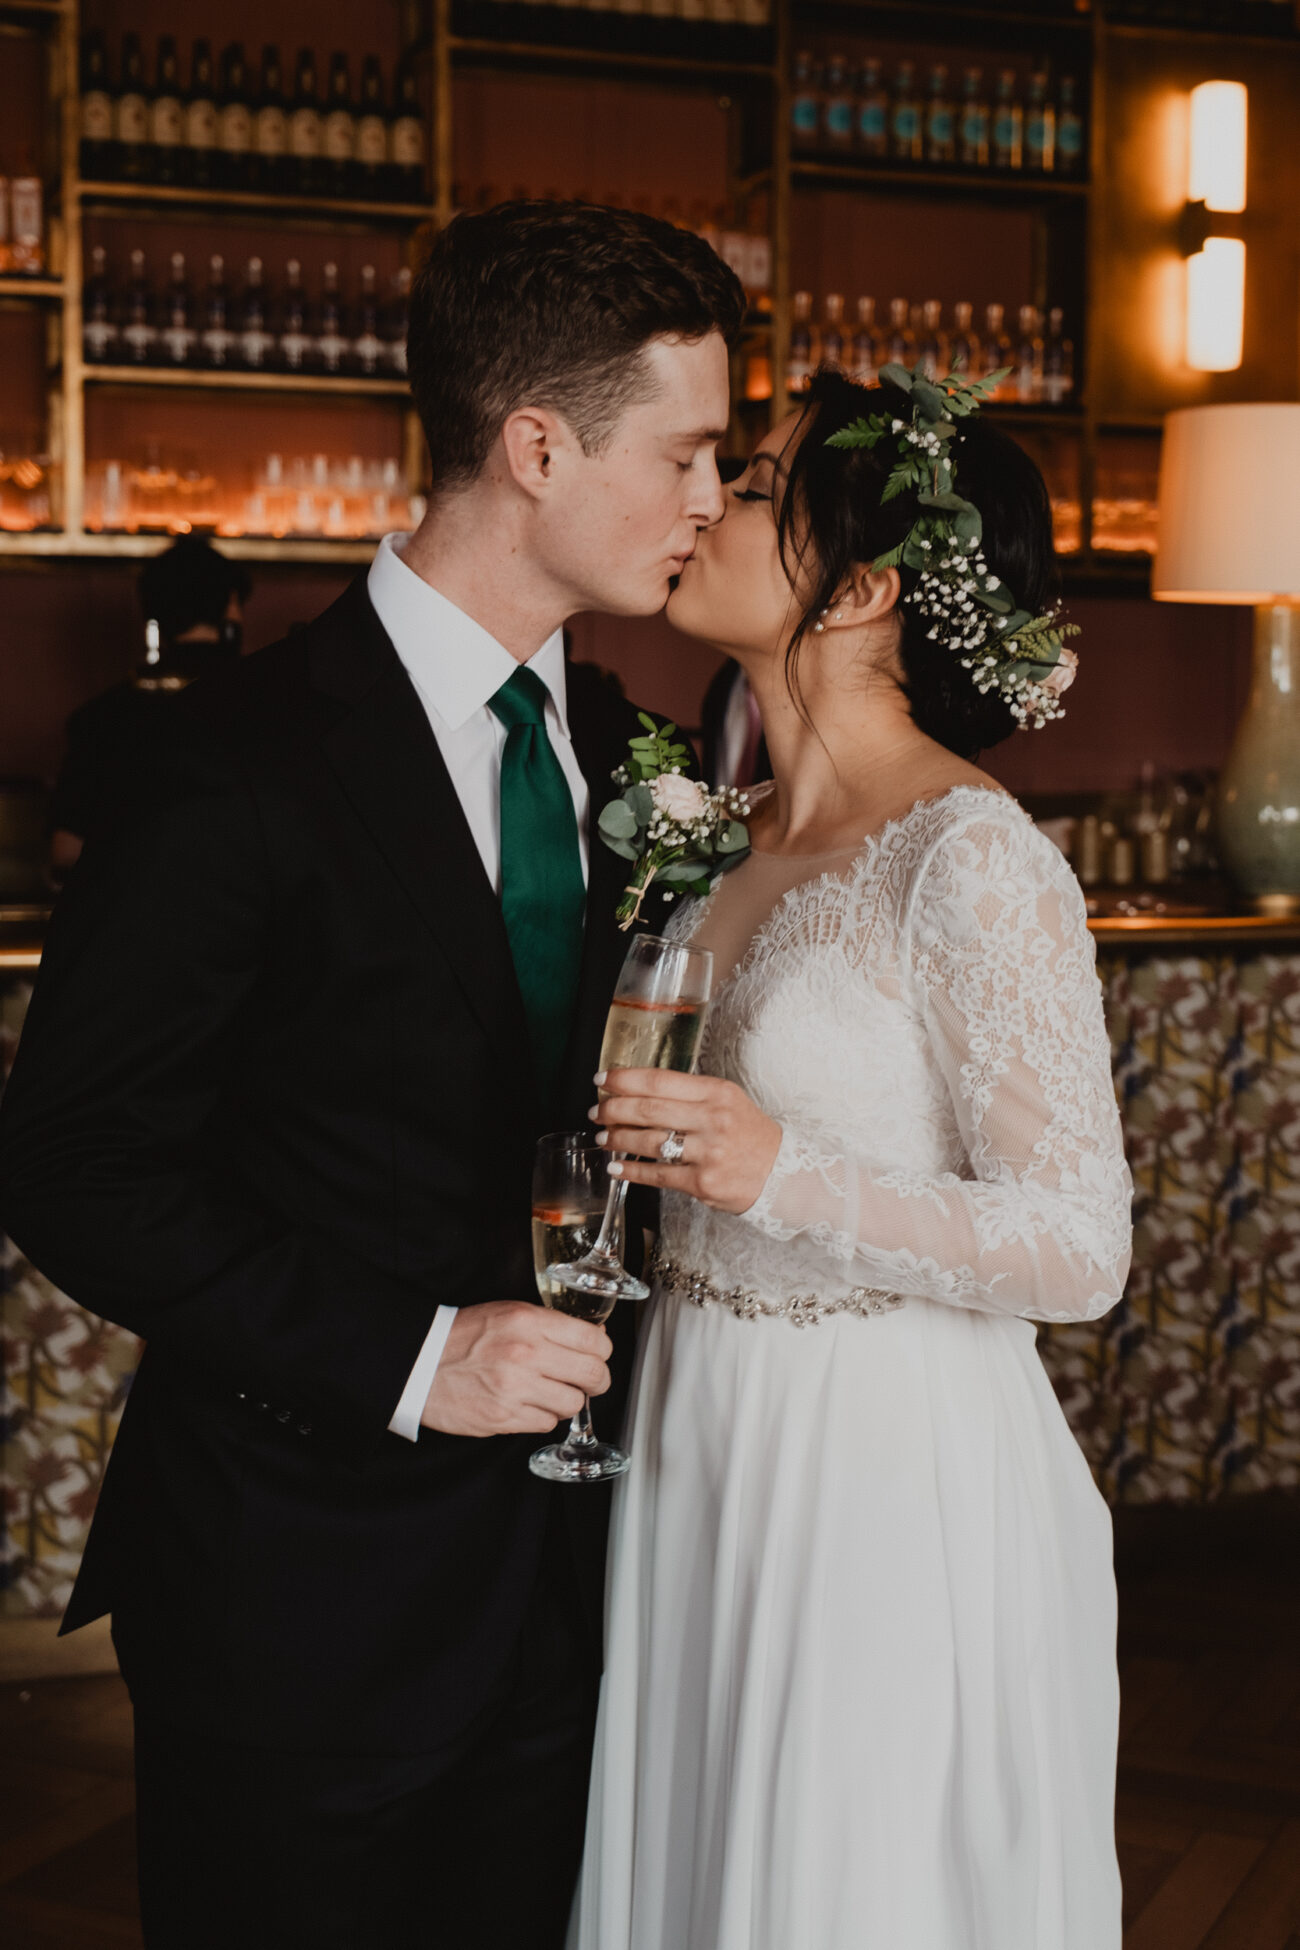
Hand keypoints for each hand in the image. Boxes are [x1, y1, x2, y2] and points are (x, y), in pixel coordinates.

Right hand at [422, 1302, 611, 1437]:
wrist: (418, 1363)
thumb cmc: (462, 1336)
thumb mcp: (508, 1313)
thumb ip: (550, 1325)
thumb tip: (593, 1338)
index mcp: (529, 1322)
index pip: (594, 1341)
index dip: (602, 1351)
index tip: (597, 1355)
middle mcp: (526, 1354)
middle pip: (594, 1375)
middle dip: (597, 1380)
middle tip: (588, 1380)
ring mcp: (515, 1389)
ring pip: (573, 1404)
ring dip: (567, 1400)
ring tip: (550, 1392)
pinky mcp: (503, 1418)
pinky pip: (546, 1423)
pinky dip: (542, 1416)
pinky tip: (528, 1404)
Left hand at [592, 1068, 782, 1215]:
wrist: (783, 1173)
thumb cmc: (750, 1135)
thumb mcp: (728, 1101)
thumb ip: (690, 1094)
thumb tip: (639, 1091)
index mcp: (717, 1093)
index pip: (660, 1080)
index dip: (625, 1079)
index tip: (602, 1078)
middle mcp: (713, 1119)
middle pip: (649, 1109)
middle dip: (614, 1109)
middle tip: (596, 1110)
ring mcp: (708, 1152)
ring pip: (649, 1142)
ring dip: (618, 1139)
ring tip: (602, 1137)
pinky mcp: (703, 1182)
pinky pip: (658, 1175)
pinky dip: (631, 1172)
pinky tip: (616, 1167)